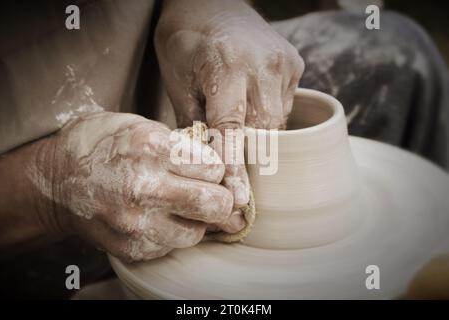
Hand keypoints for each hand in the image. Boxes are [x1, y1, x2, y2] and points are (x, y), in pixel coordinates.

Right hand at [33, 112, 238, 261]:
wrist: (56, 181)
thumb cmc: (102, 146)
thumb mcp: (141, 125)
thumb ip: (183, 145)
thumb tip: (222, 170)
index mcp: (150, 148)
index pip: (215, 168)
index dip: (214, 168)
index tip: (204, 168)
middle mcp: (144, 189)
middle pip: (217, 205)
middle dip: (219, 198)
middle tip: (207, 191)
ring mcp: (136, 223)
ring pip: (198, 232)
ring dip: (195, 220)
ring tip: (177, 204)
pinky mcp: (131, 248)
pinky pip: (172, 246)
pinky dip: (171, 232)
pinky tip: (157, 216)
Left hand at [155, 0, 303, 208]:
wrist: (208, 1)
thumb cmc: (185, 43)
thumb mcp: (177, 82)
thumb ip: (192, 124)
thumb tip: (203, 166)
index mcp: (226, 66)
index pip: (232, 129)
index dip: (234, 166)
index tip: (239, 199)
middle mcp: (262, 63)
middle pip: (263, 130)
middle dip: (246, 150)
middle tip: (230, 162)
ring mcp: (283, 61)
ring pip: (277, 121)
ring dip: (258, 132)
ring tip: (235, 119)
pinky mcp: (294, 62)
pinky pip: (284, 104)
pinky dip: (268, 114)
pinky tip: (251, 100)